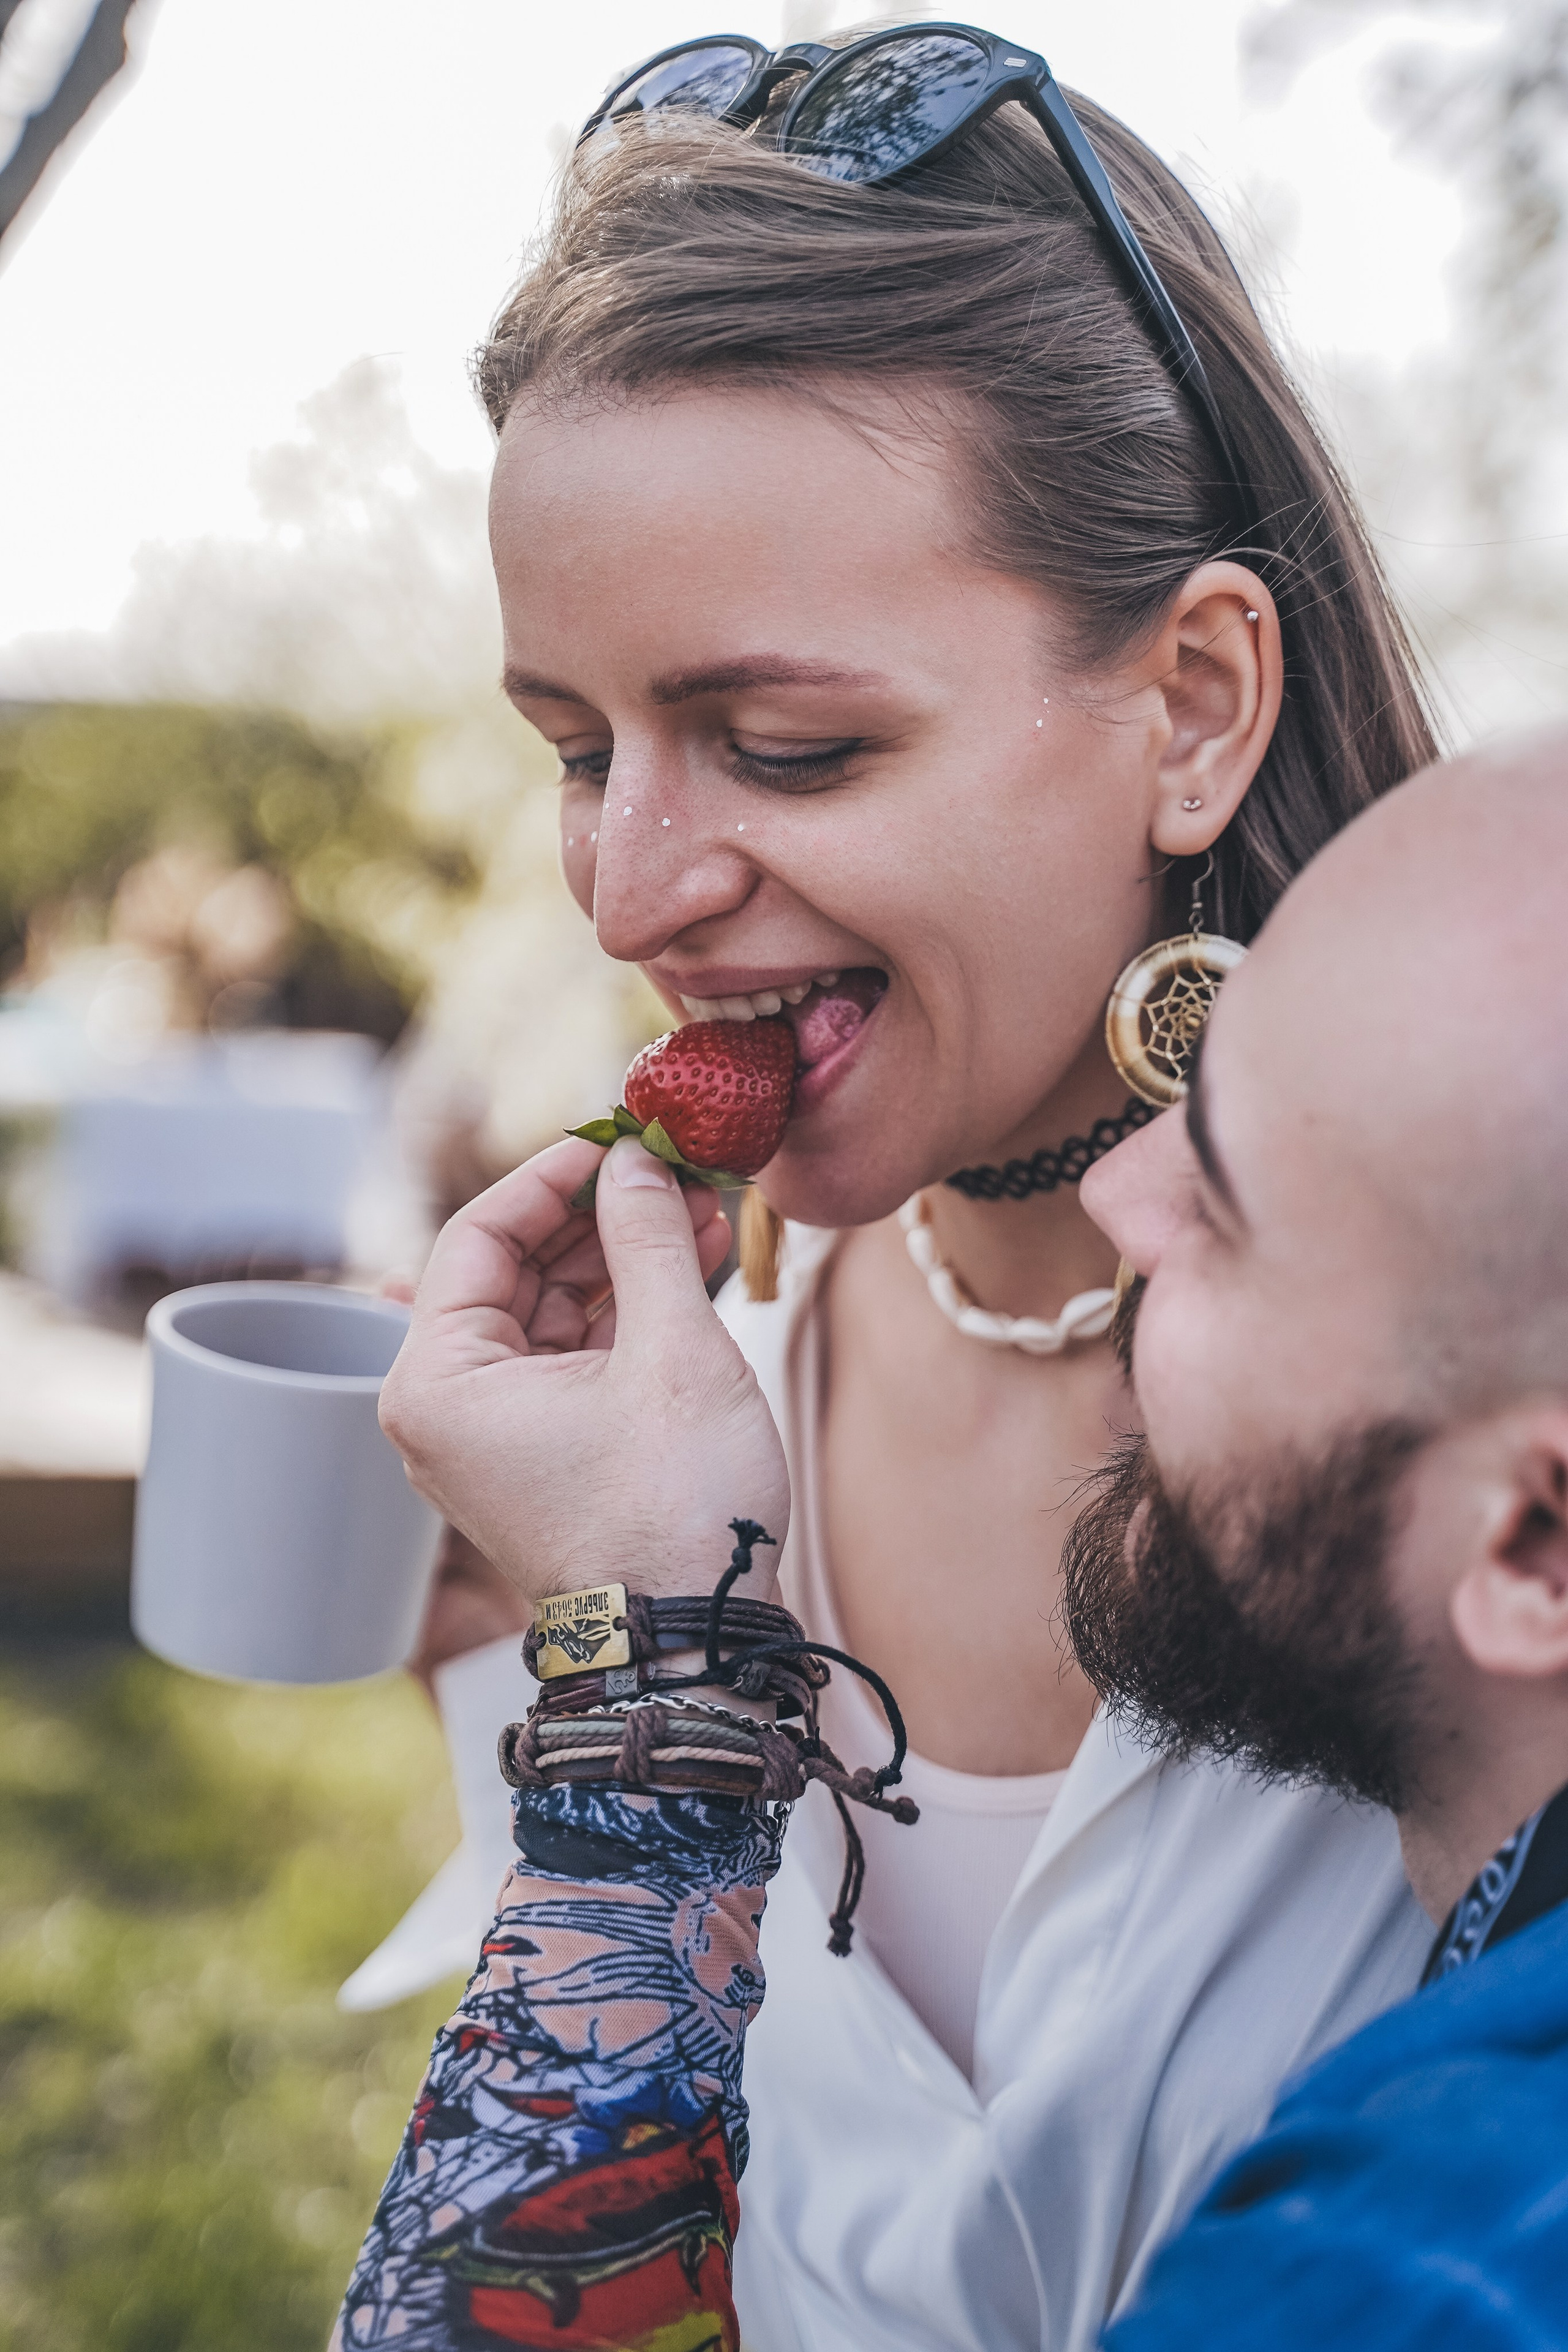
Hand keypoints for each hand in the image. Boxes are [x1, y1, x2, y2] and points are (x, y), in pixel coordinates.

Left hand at [379, 1135, 789, 1603]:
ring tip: (701, 1204)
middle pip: (513, 1270)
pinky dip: (626, 1312)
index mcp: (437, 1383)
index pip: (476, 1236)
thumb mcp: (671, 1351)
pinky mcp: (542, 1454)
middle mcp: (446, 1408)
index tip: (620, 1136)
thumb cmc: (672, 1509)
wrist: (696, 1645)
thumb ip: (646, 1240)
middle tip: (673, 1165)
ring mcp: (493, 1436)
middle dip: (598, 1213)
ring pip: (550, 1310)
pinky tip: (693, 1259)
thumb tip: (637, 1161)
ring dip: (623, 1257)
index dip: (553, 1175)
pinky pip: (572, 1357)